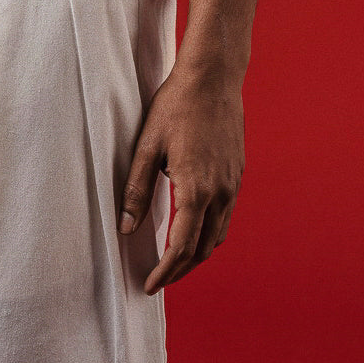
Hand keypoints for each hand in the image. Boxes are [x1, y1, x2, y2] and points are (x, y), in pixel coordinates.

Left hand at [118, 59, 244, 293]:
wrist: (213, 77)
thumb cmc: (176, 105)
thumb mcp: (147, 146)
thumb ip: (136, 189)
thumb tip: (126, 227)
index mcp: (197, 190)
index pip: (181, 247)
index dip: (165, 272)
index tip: (149, 285)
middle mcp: (221, 193)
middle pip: (204, 249)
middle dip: (181, 269)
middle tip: (158, 278)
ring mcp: (233, 183)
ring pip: (219, 235)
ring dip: (197, 253)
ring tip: (174, 259)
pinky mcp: (238, 172)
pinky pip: (226, 215)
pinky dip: (210, 231)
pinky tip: (193, 225)